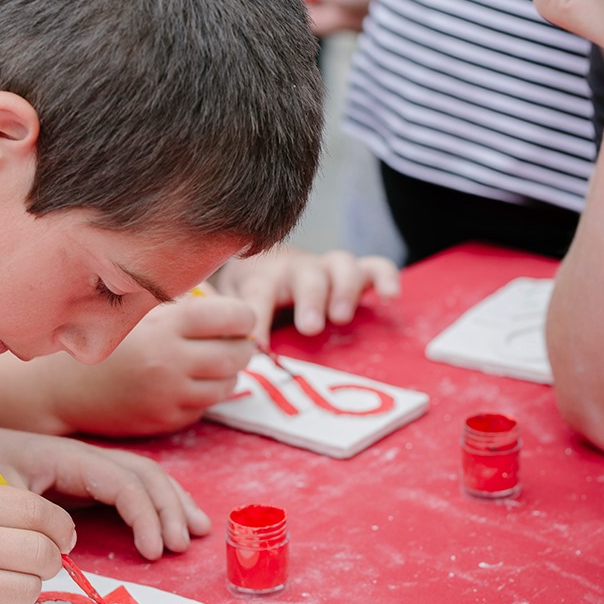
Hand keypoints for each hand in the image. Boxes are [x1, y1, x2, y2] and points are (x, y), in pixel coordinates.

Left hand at [0, 422, 212, 560]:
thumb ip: (26, 516)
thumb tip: (62, 546)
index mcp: (67, 456)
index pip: (123, 481)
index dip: (145, 514)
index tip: (154, 550)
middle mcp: (82, 457)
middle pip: (144, 473)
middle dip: (170, 506)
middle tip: (182, 545)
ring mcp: (83, 467)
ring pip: (142, 476)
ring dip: (172, 502)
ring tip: (196, 532)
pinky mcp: (78, 482)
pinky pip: (127, 487)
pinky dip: (154, 503)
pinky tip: (168, 524)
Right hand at [36, 297, 255, 437]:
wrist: (59, 387)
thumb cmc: (101, 340)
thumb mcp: (137, 310)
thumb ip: (183, 305)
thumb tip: (234, 309)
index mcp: (166, 325)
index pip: (236, 317)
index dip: (244, 317)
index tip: (238, 318)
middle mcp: (171, 361)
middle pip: (239, 354)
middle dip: (241, 346)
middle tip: (231, 341)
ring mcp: (169, 395)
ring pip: (228, 385)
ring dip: (226, 373)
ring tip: (208, 362)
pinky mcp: (164, 421)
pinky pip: (204, 407)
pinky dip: (202, 394)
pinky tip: (183, 383)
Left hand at [213, 247, 399, 343]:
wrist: (264, 258)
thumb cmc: (248, 292)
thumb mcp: (230, 303)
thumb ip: (224, 320)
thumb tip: (213, 341)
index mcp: (261, 278)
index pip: (257, 295)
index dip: (256, 319)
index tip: (256, 346)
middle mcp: (296, 269)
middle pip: (306, 276)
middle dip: (309, 300)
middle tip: (310, 327)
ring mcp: (326, 268)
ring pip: (341, 266)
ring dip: (344, 289)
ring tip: (341, 316)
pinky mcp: (354, 271)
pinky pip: (375, 267)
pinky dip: (385, 277)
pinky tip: (390, 297)